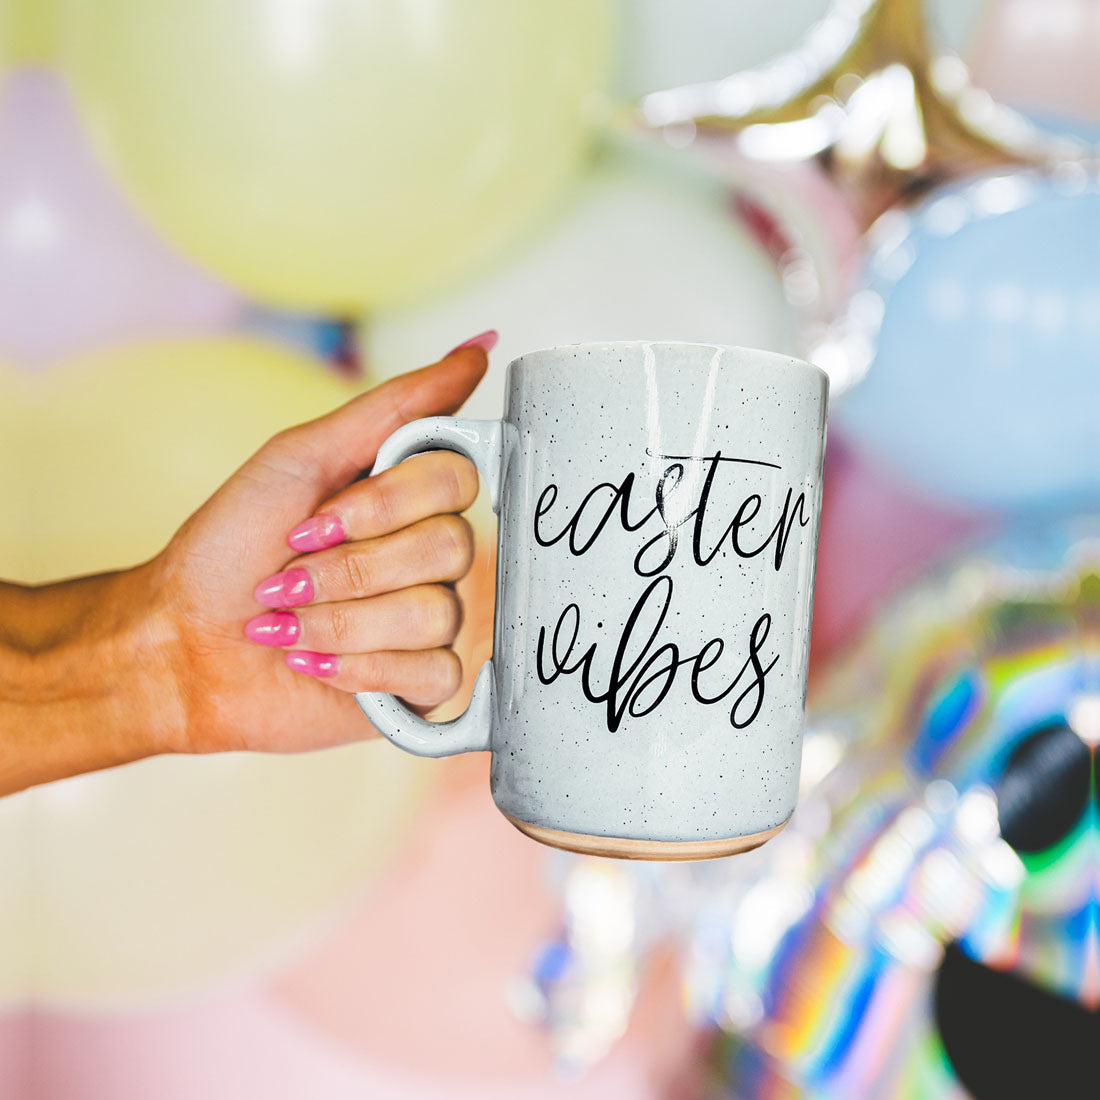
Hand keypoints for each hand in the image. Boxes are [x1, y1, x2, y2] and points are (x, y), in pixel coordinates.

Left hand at [150, 336, 493, 754]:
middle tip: (290, 576)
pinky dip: (362, 669)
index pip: (457, 480)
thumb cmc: (230, 546)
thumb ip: (395, 407)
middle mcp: (430, 556)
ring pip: (438, 613)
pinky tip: (316, 665)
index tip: (314, 519)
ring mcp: (431, 620)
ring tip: (290, 626)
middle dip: (350, 567)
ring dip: (342, 621)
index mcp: (408, 498)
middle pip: (451, 547)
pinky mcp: (420, 683)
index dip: (384, 505)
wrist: (179, 641)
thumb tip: (476, 349)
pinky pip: (435, 673)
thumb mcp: (300, 458)